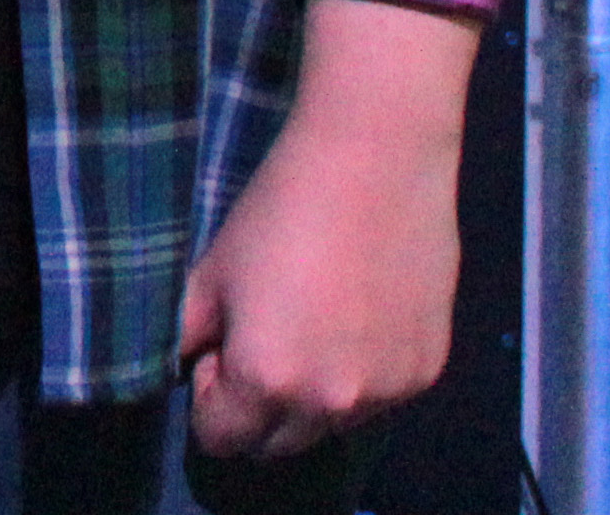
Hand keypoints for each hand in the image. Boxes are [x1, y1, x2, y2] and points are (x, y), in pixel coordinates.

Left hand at [175, 102, 463, 457]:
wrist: (375, 163)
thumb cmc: (279, 210)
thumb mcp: (211, 271)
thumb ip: (186, 335)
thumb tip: (182, 368)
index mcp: (266, 382)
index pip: (222, 439)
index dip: (211, 398)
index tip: (221, 349)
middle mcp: (330, 403)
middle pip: (278, 445)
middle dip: (258, 408)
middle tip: (262, 338)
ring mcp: (386, 393)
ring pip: (331, 424)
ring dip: (313, 394)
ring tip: (314, 320)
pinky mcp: (426, 372)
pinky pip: (379, 398)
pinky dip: (362, 374)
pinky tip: (358, 313)